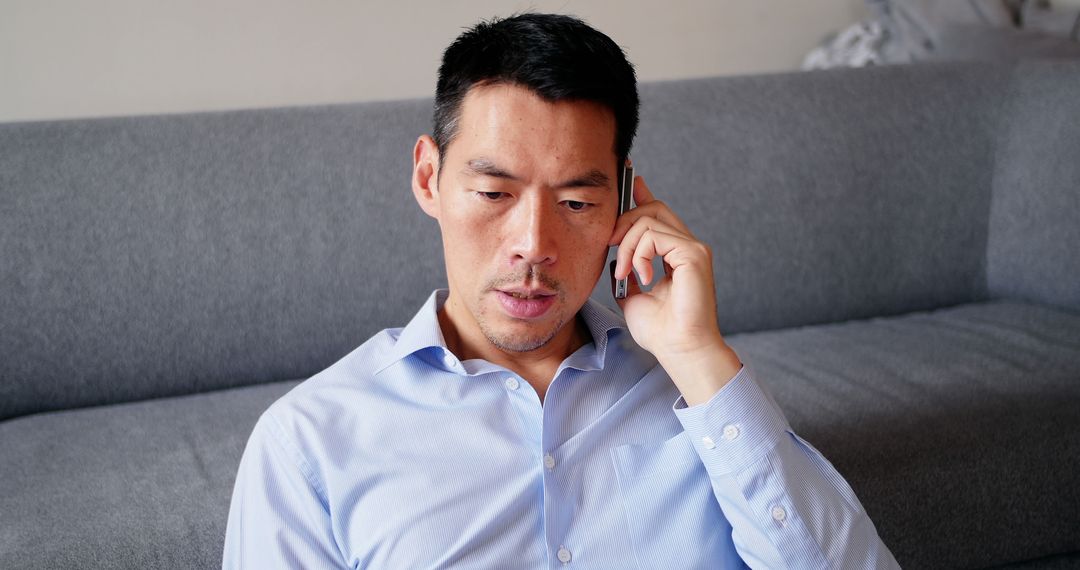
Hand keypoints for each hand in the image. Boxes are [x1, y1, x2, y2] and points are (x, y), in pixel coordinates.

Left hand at [608, 171, 741, 404]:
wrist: (679, 350)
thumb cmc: (661, 331)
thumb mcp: (632, 296)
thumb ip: (628, 272)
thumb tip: (617, 258)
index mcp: (676, 254)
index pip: (659, 214)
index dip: (643, 194)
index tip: (630, 179)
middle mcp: (688, 247)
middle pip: (652, 208)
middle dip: (623, 221)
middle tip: (609, 246)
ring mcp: (694, 248)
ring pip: (648, 220)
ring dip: (626, 246)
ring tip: (624, 273)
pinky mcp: (694, 254)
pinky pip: (654, 235)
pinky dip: (638, 253)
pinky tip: (639, 276)